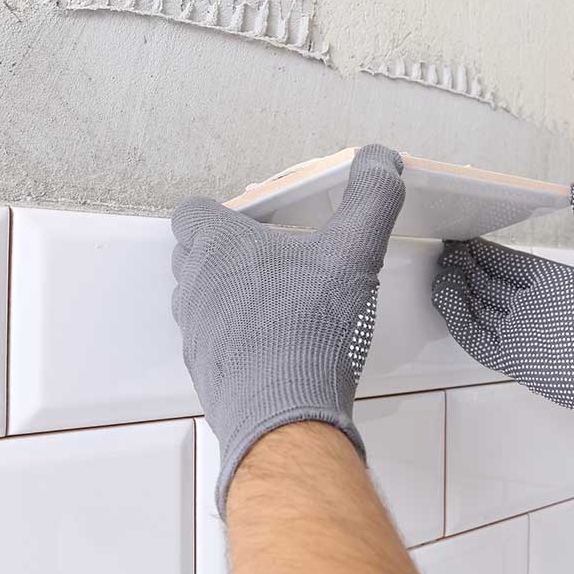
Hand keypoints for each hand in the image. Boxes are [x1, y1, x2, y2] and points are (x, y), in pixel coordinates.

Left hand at [172, 145, 405, 513]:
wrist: (285, 416)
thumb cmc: (310, 327)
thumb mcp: (353, 251)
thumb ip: (371, 198)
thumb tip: (382, 157)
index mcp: (220, 247)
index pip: (191, 212)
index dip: (216, 212)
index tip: (252, 224)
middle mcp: (196, 287)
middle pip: (192, 255)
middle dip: (223, 253)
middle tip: (270, 261)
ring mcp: (196, 334)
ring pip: (199, 300)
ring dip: (227, 296)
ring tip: (275, 305)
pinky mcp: (206, 373)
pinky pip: (213, 342)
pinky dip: (235, 338)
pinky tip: (274, 349)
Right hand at [431, 177, 573, 462]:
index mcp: (551, 284)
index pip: (507, 262)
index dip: (483, 249)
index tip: (461, 233)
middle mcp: (531, 308)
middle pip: (487, 284)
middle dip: (464, 267)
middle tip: (443, 250)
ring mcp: (520, 335)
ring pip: (476, 309)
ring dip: (456, 291)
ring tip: (439, 272)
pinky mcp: (514, 360)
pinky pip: (476, 338)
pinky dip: (458, 320)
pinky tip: (446, 299)